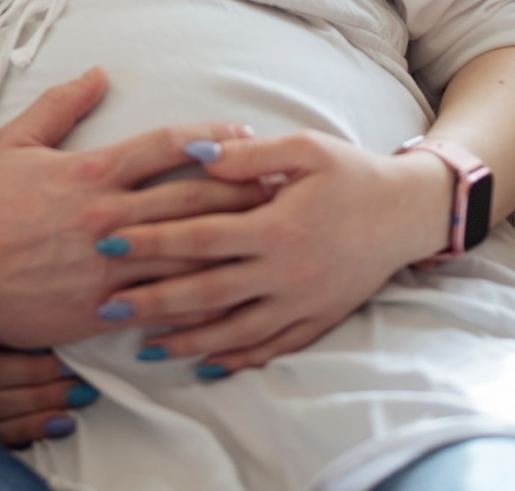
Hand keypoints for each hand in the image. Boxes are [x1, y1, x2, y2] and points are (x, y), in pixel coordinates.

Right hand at [0, 68, 263, 349]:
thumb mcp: (15, 144)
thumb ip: (60, 105)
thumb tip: (99, 72)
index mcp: (91, 173)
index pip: (166, 145)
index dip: (212, 135)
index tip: (243, 135)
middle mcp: (108, 216)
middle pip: (193, 198)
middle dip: (242, 189)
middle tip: (281, 183)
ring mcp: (109, 264)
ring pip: (186, 251)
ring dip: (233, 241)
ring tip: (271, 234)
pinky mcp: (103, 307)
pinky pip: (162, 301)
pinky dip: (198, 296)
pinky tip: (230, 294)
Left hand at [86, 130, 453, 374]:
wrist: (408, 212)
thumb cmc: (351, 173)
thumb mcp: (305, 149)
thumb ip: (248, 155)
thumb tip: (194, 152)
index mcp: (278, 226)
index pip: (202, 237)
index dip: (152, 240)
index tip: (109, 242)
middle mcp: (287, 273)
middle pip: (207, 293)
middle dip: (152, 302)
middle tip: (106, 308)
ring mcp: (302, 303)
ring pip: (234, 331)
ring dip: (185, 341)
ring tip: (141, 345)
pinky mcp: (317, 320)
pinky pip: (270, 348)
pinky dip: (234, 359)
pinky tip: (201, 364)